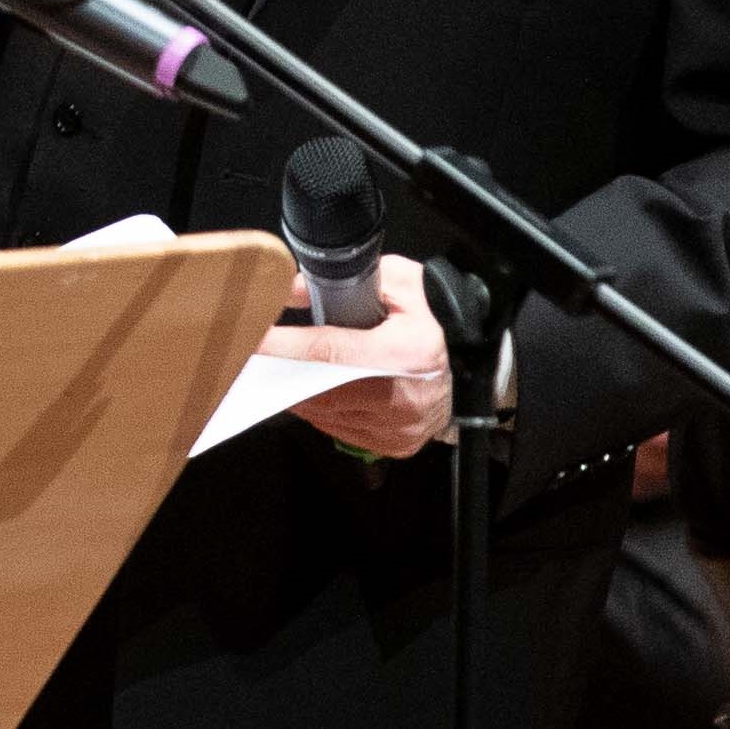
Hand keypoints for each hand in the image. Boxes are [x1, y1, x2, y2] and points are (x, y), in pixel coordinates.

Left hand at [254, 256, 450, 458]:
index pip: (331, 352)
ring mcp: (398, 429)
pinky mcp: (394, 445)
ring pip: (326, 414)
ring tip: (277, 370)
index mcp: (409, 354)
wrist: (478, 365)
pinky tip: (309, 389)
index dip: (286, 346)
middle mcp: (403, 399)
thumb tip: (293, 290)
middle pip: (322, 390)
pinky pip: (339, 430)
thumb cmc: (441, 322)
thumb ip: (350, 283)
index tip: (252, 338)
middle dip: (283, 373)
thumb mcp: (404, 283)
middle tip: (253, 358)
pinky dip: (318, 410)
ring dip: (295, 393)